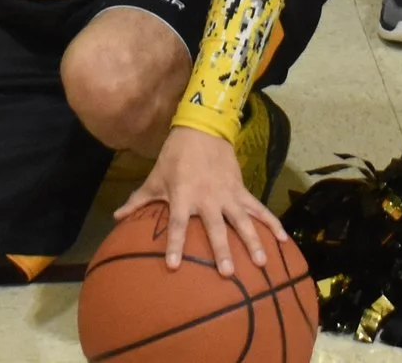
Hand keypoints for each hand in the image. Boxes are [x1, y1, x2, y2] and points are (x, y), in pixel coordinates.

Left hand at [115, 125, 284, 276]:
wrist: (201, 128)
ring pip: (242, 221)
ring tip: (261, 263)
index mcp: (184, 195)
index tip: (174, 265)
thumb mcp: (155, 177)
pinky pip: (258, 209)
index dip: (174, 244)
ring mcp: (227, 194)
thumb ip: (138, 200)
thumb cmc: (175, 156)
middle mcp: (207, 198)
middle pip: (215, 227)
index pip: (178, 224)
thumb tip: (116, 218)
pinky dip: (272, 223)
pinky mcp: (241, 190)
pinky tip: (285, 241)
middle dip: (222, 249)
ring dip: (253, 241)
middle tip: (227, 273)